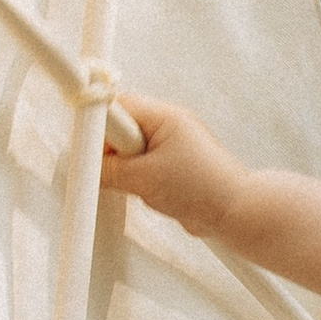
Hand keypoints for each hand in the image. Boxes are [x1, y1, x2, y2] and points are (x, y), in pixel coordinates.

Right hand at [101, 94, 249, 240]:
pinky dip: (140, 180)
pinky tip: (149, 192)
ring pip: (131, 151)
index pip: (118, 106)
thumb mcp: (144, 179)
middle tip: (117, 170)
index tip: (83, 137)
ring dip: (128, 169)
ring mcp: (174, 145)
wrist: (237, 213)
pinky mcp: (174, 165)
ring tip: (144, 185)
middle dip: (113, 151)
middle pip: (122, 128)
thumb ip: (110, 169)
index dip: (99, 124)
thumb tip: (91, 165)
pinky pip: (144, 166)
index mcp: (165, 116)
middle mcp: (170, 125)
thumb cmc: (205, 189)